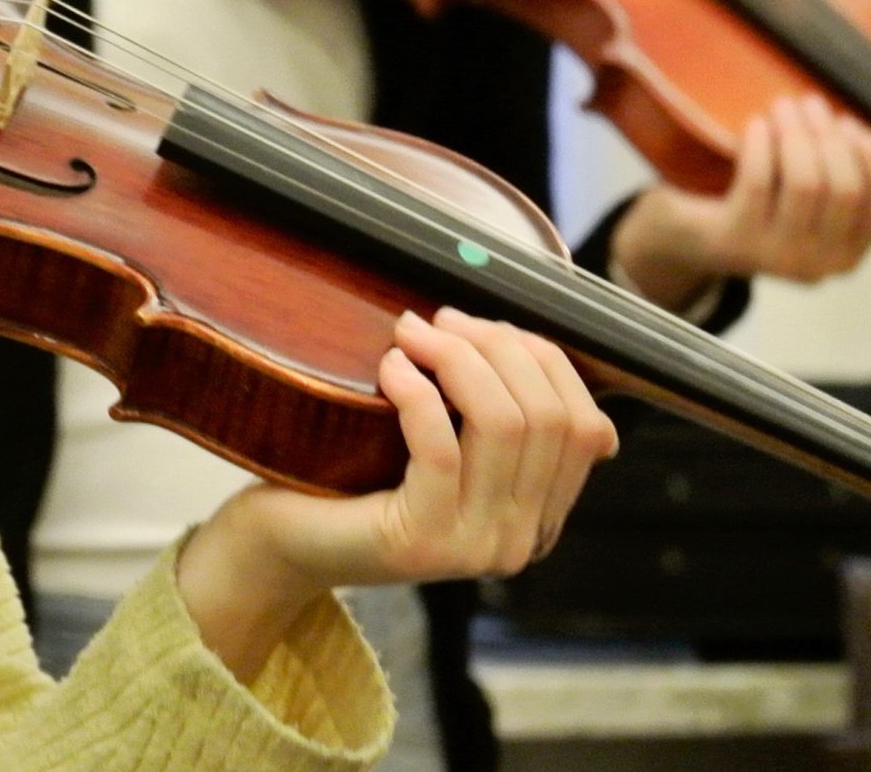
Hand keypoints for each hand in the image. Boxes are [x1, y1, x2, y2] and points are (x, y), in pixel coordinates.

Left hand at [172, 308, 616, 681]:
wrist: (287, 538)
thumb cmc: (359, 474)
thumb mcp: (445, 436)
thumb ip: (495, 404)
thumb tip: (536, 350)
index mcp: (538, 514)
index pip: (582, 425)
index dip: (540, 359)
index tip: (480, 327)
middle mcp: (519, 540)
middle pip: (548, 416)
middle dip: (497, 348)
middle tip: (439, 322)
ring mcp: (475, 548)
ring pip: (504, 424)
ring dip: (457, 358)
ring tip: (411, 334)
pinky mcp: (422, 543)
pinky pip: (441, 448)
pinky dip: (417, 392)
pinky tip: (389, 368)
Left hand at [614, 93, 870, 305]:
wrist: (687, 237)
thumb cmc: (761, 209)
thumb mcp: (818, 208)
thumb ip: (869, 200)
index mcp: (851, 252)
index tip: (850, 121)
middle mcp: (821, 263)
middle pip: (845, 186)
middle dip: (830, 135)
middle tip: (809, 101)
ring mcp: (777, 257)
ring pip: (806, 182)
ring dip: (797, 134)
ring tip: (782, 107)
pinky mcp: (736, 240)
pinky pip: (759, 182)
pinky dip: (761, 145)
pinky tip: (754, 125)